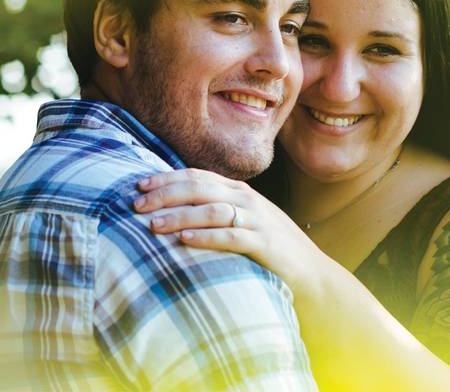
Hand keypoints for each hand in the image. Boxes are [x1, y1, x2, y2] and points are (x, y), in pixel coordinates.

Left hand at [132, 168, 326, 292]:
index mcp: (237, 191)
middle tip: (137, 205)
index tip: (138, 185)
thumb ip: (216, 210)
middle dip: (165, 194)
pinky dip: (206, 237)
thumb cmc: (269, 248)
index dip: (166, 178)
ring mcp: (257, 220)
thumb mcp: (243, 220)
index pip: (196, 176)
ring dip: (180, 215)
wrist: (312, 274)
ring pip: (212, 210)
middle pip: (200, 188)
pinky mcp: (265, 244)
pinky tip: (185, 240)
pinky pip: (231, 237)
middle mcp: (246, 200)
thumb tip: (173, 207)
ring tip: (154, 224)